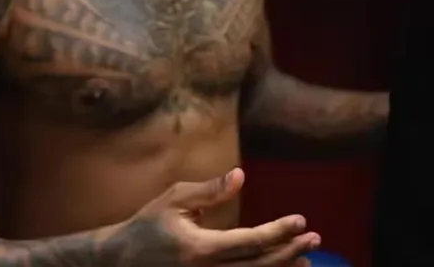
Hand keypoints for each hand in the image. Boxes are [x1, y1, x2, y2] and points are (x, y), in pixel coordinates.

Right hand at [125, 168, 320, 265]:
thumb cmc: (147, 226)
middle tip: (314, 240)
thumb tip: (240, 176)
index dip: (279, 232)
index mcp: (200, 249)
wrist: (119, 262)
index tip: (301, 221)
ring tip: (306, 261)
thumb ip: (209, 191)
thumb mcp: (174, 200)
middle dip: (289, 253)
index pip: (250, 242)